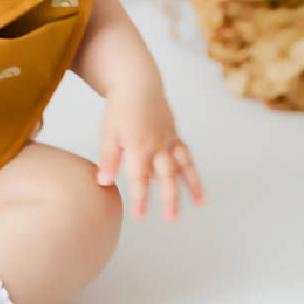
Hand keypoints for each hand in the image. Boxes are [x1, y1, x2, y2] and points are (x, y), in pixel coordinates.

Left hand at [96, 83, 204, 221]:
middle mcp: (157, 146)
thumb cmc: (120, 108)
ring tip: (199, 205)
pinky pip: (187, 157)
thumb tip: (103, 183)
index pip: (139, 179)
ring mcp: (169, 141)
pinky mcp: (175, 137)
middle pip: (166, 177)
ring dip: (192, 186)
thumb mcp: (108, 132)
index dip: (140, 200)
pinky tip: (197, 186)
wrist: (137, 84)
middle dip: (169, 199)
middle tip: (171, 220)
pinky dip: (193, 171)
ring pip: (183, 167)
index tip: (140, 217)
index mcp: (138, 146)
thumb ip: (107, 158)